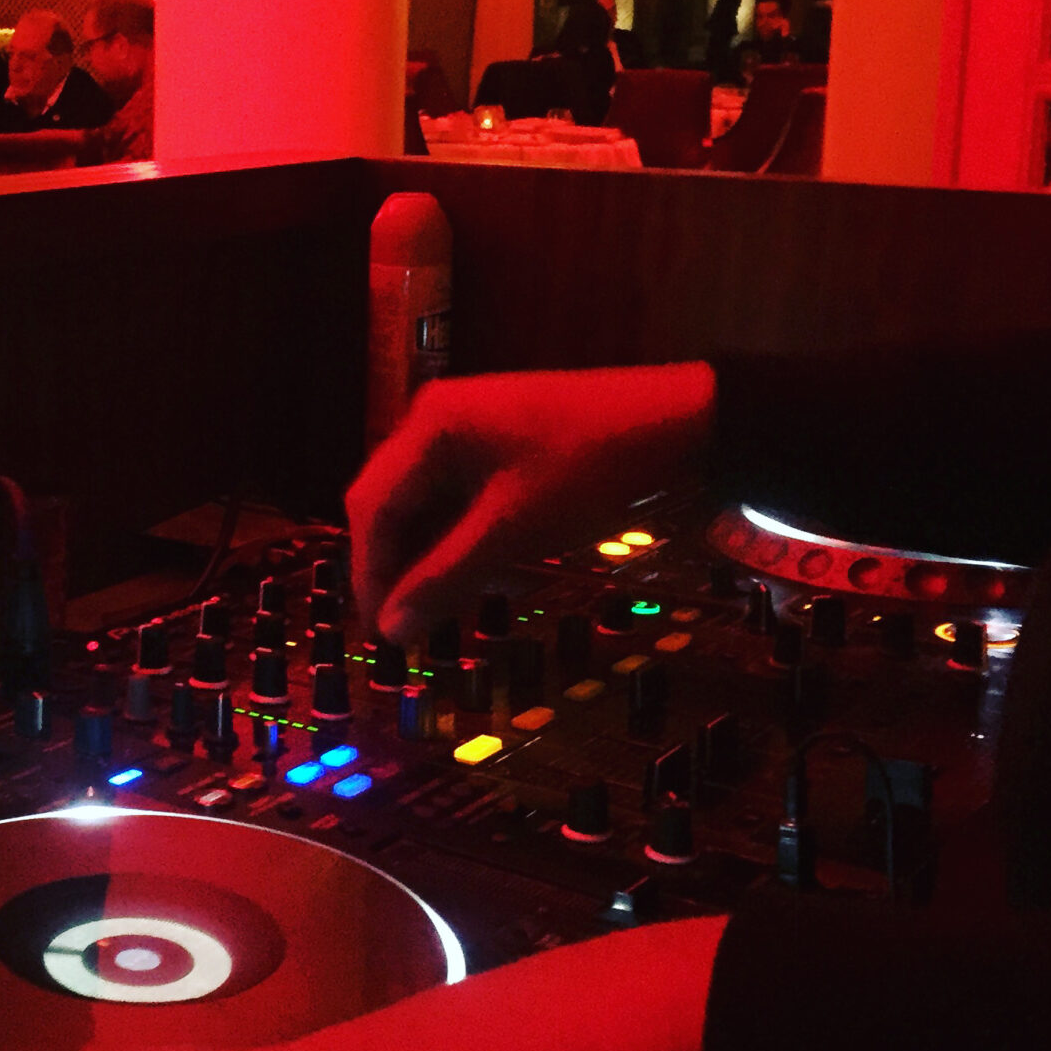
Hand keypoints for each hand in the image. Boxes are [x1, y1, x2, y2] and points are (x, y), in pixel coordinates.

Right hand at [349, 365, 715, 644]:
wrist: (680, 420)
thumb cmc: (589, 469)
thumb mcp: (512, 531)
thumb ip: (443, 580)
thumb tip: (389, 631)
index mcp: (428, 427)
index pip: (370, 507)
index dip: (369, 573)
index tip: (382, 631)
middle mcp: (437, 420)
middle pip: (394, 504)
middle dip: (401, 568)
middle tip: (414, 628)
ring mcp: (470, 427)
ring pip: (431, 505)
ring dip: (437, 558)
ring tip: (455, 610)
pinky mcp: (503, 442)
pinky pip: (465, 497)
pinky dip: (469, 540)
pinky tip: (494, 577)